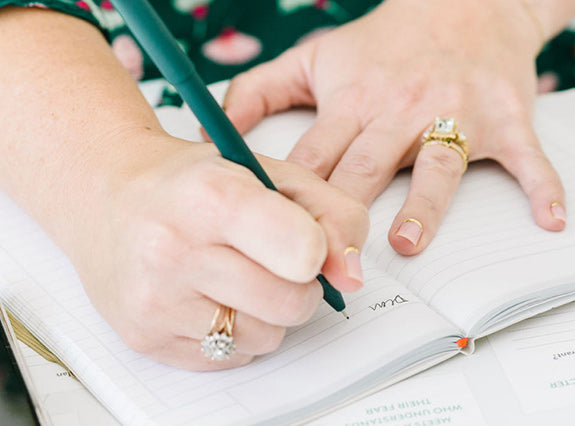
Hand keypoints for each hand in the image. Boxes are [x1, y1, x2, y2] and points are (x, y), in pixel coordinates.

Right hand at [71, 133, 367, 369]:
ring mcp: (155, 301)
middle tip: (273, 260)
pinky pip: (230, 358)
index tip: (304, 242)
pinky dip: (235, 332)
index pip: (302, 252)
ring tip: (237, 276)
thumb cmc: (195, 183)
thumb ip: (333, 215)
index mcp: (212, 196)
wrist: (108, 197)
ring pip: (266, 337)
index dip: (318, 251)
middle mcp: (174, 250)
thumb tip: (353, 277)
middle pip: (292, 303)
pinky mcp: (146, 339)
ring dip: (268, 313)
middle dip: (299, 286)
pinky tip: (209, 296)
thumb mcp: (273, 174)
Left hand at [219, 0, 565, 255]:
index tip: (273, 243)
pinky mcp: (505, 117)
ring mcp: (455, 114)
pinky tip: (550, 220)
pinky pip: (528, 156)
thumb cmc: (385, 41)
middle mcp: (401, 110)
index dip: (291, 201)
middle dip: (346, 217)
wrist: (463, 1)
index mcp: (353, 101)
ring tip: (407, 242)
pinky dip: (542, 186)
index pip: (314, 158)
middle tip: (330, 267)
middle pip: (366, 168)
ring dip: (425, 203)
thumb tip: (209, 134)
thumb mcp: (314, 57)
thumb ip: (257, 91)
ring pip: (438, 163)